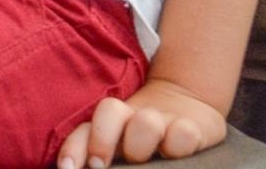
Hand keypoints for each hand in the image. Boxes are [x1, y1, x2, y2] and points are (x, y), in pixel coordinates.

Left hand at [57, 79, 226, 167]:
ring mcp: (163, 120)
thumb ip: (102, 158)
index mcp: (110, 124)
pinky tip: (175, 154)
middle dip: (101, 140)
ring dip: (141, 144)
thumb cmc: (146, 139)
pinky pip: (184, 132)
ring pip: (146, 122)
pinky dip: (178, 144)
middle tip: (99, 166)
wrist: (188, 102)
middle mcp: (133, 117)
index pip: (84, 131)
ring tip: (145, 159)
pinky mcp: (193, 126)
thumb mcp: (121, 145)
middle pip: (110, 111)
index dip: (72, 148)